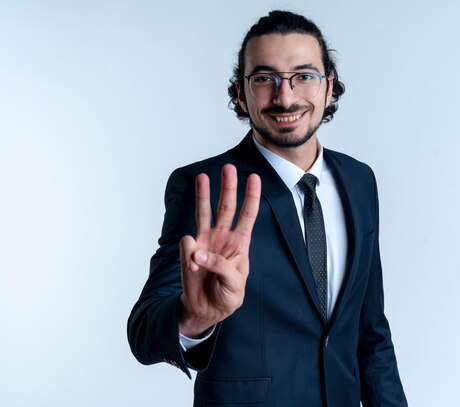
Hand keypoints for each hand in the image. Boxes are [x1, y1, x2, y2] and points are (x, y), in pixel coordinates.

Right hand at [178, 164, 260, 337]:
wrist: (206, 309)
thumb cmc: (227, 295)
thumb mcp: (234, 284)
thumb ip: (220, 267)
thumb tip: (197, 252)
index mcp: (240, 244)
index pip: (248, 216)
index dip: (251, 197)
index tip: (254, 178)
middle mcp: (223, 238)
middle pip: (226, 207)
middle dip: (228, 187)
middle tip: (228, 169)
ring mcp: (205, 242)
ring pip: (204, 213)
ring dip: (204, 195)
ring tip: (203, 177)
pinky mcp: (189, 251)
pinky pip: (187, 244)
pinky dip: (189, 253)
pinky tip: (193, 266)